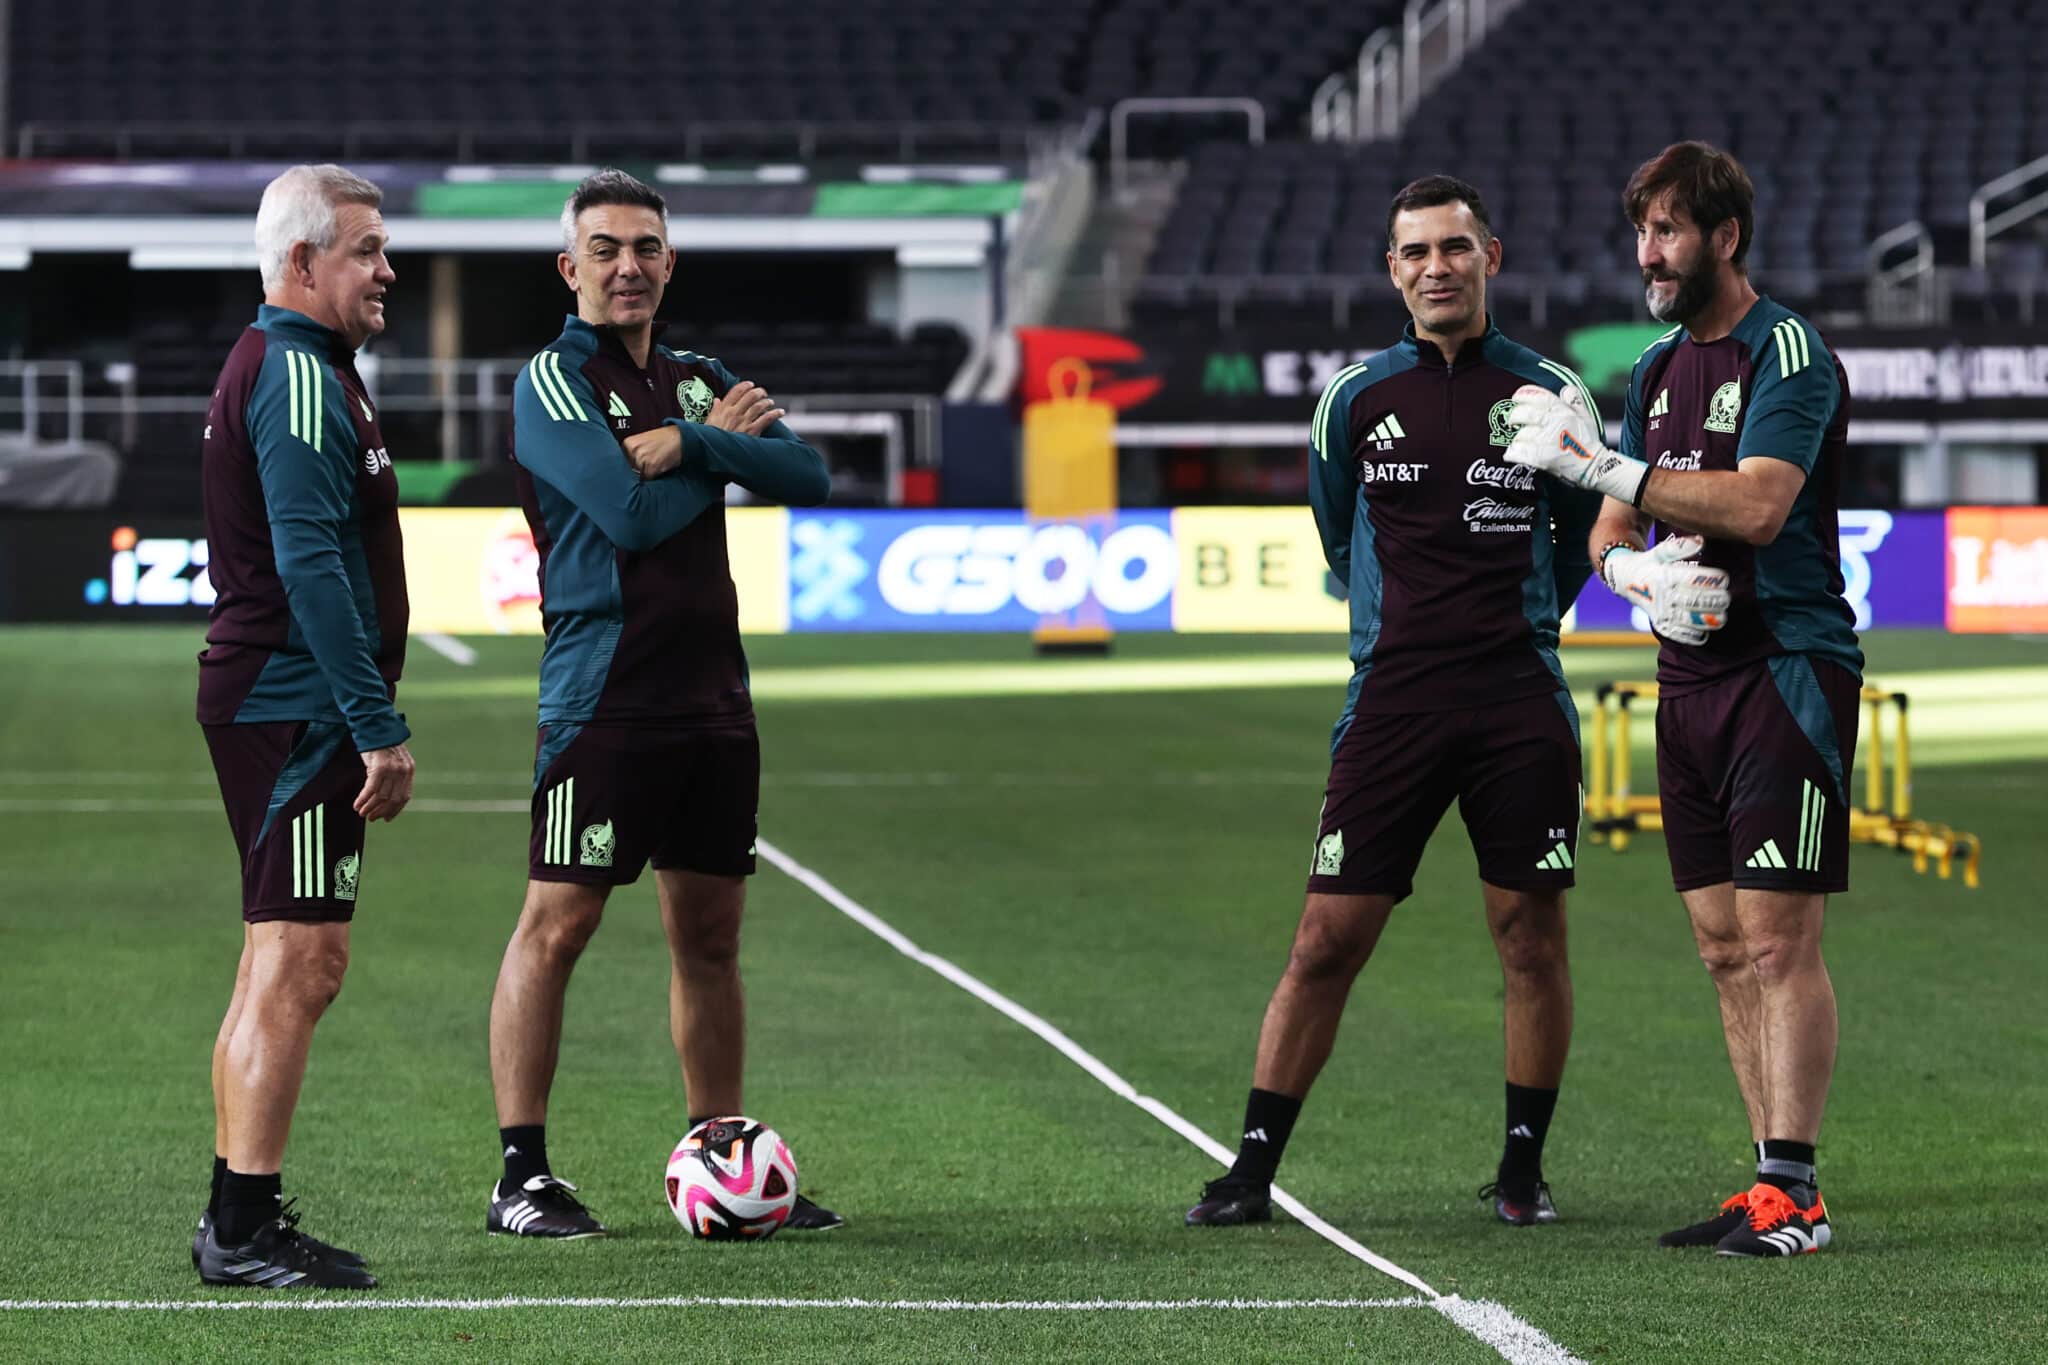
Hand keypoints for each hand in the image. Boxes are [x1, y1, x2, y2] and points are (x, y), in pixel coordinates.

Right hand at [355, 742, 414, 821]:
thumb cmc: (380, 744)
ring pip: (381, 796)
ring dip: (370, 807)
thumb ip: (394, 776)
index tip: (386, 818)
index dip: (395, 810)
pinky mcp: (380, 767)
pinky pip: (371, 789)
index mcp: (409, 770)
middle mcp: (403, 771)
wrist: (375, 726)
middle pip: (394, 799)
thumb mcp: (392, 760)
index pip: (405, 796)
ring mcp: (393, 769)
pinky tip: (357, 804)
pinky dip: (363, 799)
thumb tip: (385, 798)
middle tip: (370, 818)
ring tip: (361, 812)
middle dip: (381, 811)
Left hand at [622, 425, 683, 478]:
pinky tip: (661, 466)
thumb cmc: (664, 439)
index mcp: (628, 443)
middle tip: (649, 464)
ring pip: (639, 475)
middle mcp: (633, 451)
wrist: (680, 437)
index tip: (635, 466)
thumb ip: (634, 452)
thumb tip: (628, 467)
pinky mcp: (651, 467)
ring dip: (647, 474)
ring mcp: (641, 459)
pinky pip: (649, 478)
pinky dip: (655, 475)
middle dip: (638, 470)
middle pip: (630, 469)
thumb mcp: (643, 441)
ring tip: (657, 464)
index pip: (622, 461)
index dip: (630, 465)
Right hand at [707, 380, 783, 435]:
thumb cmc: (712, 439)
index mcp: (723, 410)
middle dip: (759, 392)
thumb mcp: (709, 422)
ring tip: (770, 402)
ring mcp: (744, 422)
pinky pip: (766, 419)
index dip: (745, 385)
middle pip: (750, 396)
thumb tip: (717, 400)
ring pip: (759, 405)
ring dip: (767, 402)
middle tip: (763, 393)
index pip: (736, 391)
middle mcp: (734, 413)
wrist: (716, 454)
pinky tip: (780, 412)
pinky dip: (775, 414)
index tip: (750, 384)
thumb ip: (715, 410)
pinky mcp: (752, 431)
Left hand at [1504, 384, 1650, 505]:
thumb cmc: (1588, 441)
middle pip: (1526, 414)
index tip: (1516, 396)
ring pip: (1521, 435)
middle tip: (1511, 419)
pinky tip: (1511, 453)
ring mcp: (1548, 442)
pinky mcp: (1542, 458)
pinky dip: (1512, 453)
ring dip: (1516, 438)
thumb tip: (1565, 388)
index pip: (1542, 398)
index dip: (1526, 394)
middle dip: (1514, 415)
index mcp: (1565, 413)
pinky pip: (1519, 452)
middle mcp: (1556, 425)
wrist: (1593, 467)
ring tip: (1518, 441)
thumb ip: (1575, 401)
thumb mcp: (1586, 417)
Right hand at [1602, 535, 1731, 645]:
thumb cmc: (1649, 563)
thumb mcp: (1659, 551)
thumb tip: (1700, 541)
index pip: (1691, 579)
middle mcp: (1662, 596)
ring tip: (1722, 618)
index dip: (1711, 579)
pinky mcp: (1660, 624)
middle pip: (1693, 601)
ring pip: (1688, 620)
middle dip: (1714, 601)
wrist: (1626, 580)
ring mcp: (1661, 612)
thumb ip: (1679, 547)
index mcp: (1664, 576)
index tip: (1724, 578)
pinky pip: (1677, 634)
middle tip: (1726, 598)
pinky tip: (1704, 633)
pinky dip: (1692, 636)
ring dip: (1707, 621)